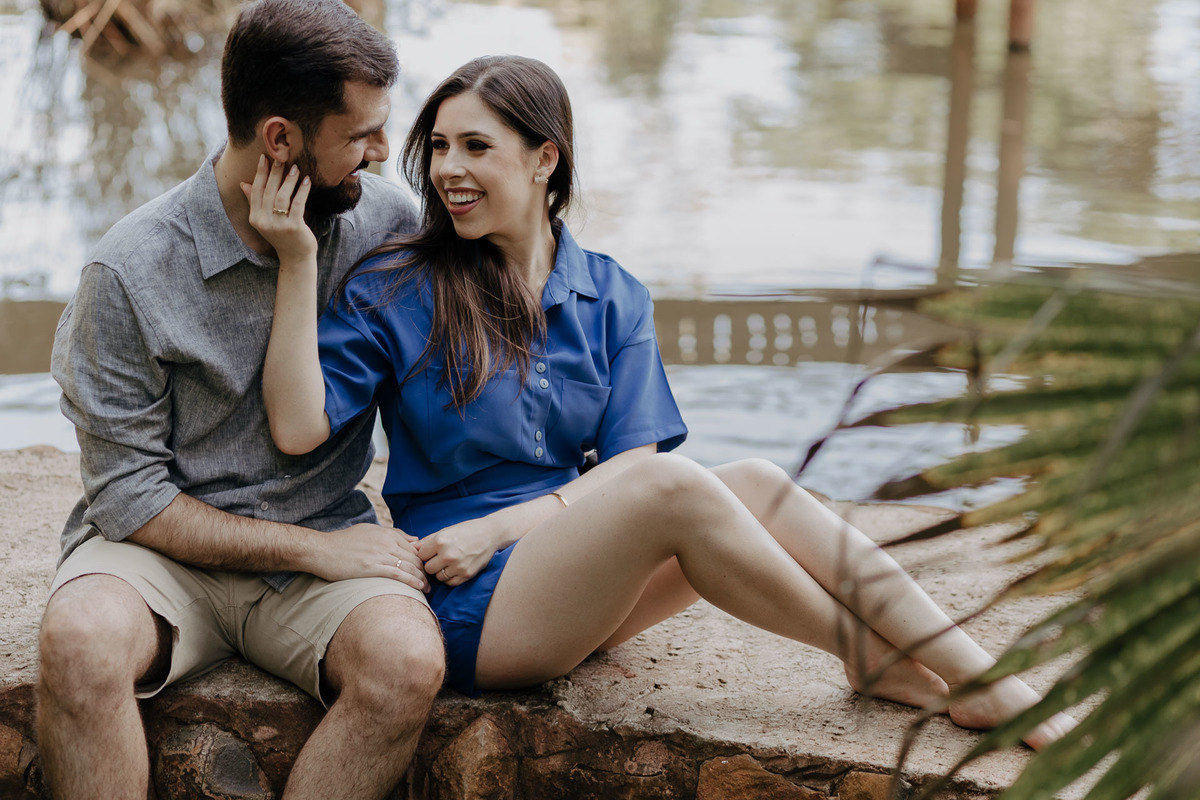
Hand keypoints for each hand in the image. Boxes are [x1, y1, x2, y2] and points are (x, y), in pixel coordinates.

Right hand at [242, 154, 317, 263]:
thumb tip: (244, 183)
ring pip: (282, 196)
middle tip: (282, 158)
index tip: (265, 158)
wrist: (296, 258)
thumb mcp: (265, 220)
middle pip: (268, 191)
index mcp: (255, 218)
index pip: (256, 191)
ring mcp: (278, 225)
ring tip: (296, 168)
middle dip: (275, 172)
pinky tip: (307, 181)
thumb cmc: (282, 236)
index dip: (260, 173)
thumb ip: (255, 202)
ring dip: (289, 180)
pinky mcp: (294, 227)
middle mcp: (264, 222)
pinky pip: (297, 204)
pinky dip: (302, 190)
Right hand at [308, 523, 428, 591]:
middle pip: (413, 557)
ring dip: (421, 578)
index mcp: (386, 533)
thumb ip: (392, 534)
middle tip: (432, 580)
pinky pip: (398, 574)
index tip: (426, 569)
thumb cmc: (343, 542)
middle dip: (425, 570)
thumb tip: (414, 539)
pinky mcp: (372, 567)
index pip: (412, 547)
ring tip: (428, 587)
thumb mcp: (369, 530)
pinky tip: (419, 587)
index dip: (421, 559)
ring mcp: (379, 555)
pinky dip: (411, 581)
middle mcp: (385, 542)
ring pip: (409, 566)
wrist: (322, 550)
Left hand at [415, 518, 501, 586]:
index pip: (420, 555)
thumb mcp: (445, 531)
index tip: (431, 552)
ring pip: (438, 577)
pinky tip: (455, 568)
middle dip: (432, 564)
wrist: (490, 534)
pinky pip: (450, 583)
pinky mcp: (466, 574)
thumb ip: (427, 540)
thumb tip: (411, 548)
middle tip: (440, 558)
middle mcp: (448, 554)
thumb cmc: (466, 530)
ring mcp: (457, 566)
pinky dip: (450, 578)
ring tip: (449, 562)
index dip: (425, 554)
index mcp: (440, 541)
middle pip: (428, 568)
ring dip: (441, 572)